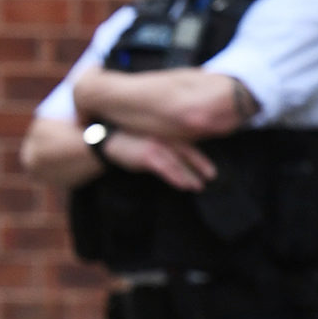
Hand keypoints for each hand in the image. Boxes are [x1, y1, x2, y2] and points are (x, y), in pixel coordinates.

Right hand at [102, 128, 217, 190]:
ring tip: (199, 187)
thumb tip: (179, 159)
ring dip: (190, 175)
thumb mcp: (148, 138)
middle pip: (187, 151)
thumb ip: (163, 144)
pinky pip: (165, 168)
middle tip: (212, 176)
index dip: (200, 156)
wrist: (105, 140)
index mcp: (165, 132)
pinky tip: (184, 186)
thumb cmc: (127, 141)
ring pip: (178, 162)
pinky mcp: (146, 155)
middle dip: (200, 164)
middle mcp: (163, 136)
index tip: (211, 169)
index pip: (187, 144)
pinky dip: (176, 177)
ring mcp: (156, 145)